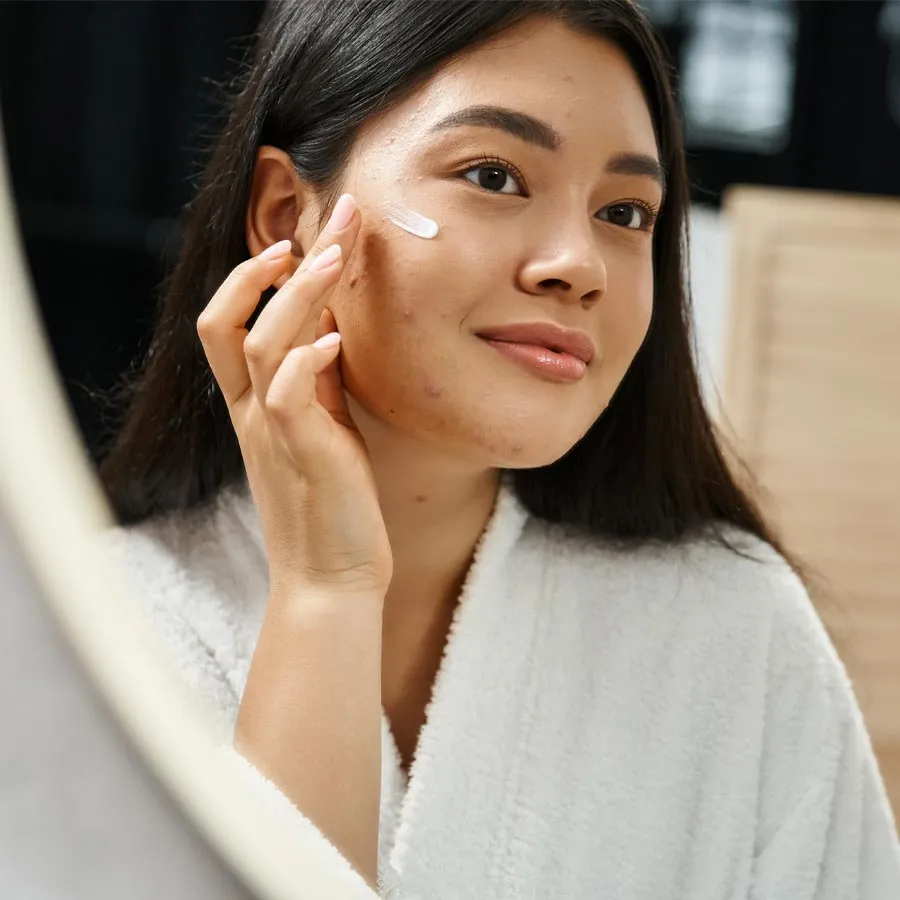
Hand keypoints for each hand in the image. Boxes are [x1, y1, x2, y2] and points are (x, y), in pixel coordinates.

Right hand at [197, 194, 392, 597]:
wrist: (332, 578)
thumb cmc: (332, 502)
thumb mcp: (321, 428)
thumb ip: (316, 381)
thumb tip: (330, 327)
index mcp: (254, 405)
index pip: (230, 325)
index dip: (253, 276)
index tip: (301, 241)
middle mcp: (252, 414)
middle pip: (231, 321)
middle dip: (269, 263)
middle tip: (328, 217)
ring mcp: (272, 434)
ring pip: (260, 346)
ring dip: (297, 296)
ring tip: (333, 257)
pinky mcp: (302, 456)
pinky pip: (288, 398)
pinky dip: (309, 361)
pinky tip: (339, 337)